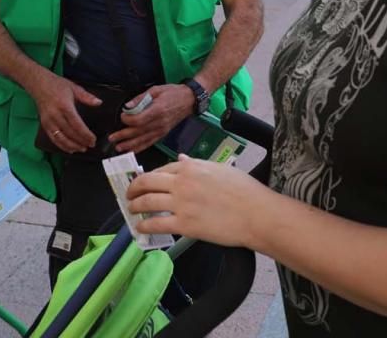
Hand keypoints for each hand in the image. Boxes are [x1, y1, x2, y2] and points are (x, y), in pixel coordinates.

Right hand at [26, 72, 100, 153]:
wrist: (38, 84)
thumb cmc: (57, 85)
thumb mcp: (74, 88)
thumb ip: (87, 97)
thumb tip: (99, 103)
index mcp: (64, 106)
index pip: (77, 124)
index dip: (85, 134)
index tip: (93, 139)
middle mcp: (55, 115)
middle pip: (70, 133)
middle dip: (81, 141)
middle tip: (90, 145)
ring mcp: (48, 121)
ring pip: (61, 138)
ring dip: (72, 146)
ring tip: (82, 149)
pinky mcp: (44, 125)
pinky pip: (53, 138)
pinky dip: (61, 145)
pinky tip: (69, 149)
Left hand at [109, 84, 194, 152]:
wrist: (189, 100)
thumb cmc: (173, 93)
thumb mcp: (156, 90)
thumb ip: (141, 98)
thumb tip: (128, 106)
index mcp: (157, 110)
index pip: (140, 120)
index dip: (128, 120)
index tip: (121, 117)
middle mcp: (160, 122)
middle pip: (139, 132)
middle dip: (124, 136)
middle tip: (112, 138)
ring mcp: (162, 129)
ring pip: (144, 140)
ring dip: (130, 145)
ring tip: (119, 148)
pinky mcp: (163, 133)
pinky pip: (151, 142)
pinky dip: (141, 147)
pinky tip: (132, 150)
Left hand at [125, 156, 273, 247]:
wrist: (257, 214)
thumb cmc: (245, 191)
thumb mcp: (220, 169)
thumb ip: (197, 164)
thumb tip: (182, 158)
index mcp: (192, 168)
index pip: (162, 169)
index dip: (149, 177)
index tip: (144, 182)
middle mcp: (182, 183)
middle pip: (147, 182)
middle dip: (133, 188)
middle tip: (129, 195)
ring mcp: (181, 204)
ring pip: (147, 202)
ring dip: (135, 206)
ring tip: (132, 210)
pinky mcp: (184, 225)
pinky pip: (156, 224)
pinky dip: (144, 226)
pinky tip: (140, 228)